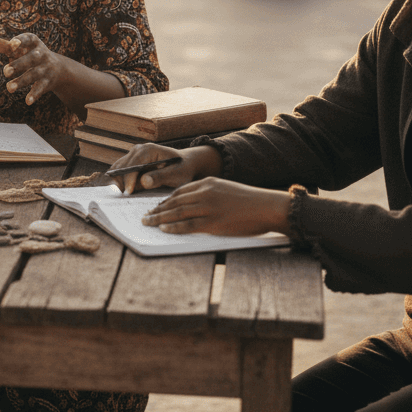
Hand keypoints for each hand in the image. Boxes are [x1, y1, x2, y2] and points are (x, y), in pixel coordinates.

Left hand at [0, 32, 66, 106]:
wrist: (59, 68)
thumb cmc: (31, 55)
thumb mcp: (21, 48)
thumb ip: (6, 46)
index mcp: (34, 43)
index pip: (28, 39)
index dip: (21, 41)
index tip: (12, 44)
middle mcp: (42, 54)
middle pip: (31, 58)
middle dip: (19, 64)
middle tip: (5, 72)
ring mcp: (46, 68)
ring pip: (34, 75)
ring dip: (21, 81)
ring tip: (9, 88)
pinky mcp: (47, 82)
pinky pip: (40, 88)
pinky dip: (34, 95)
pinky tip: (27, 101)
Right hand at [106, 143, 223, 194]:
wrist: (186, 164)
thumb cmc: (183, 169)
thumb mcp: (176, 175)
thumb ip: (161, 177)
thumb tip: (144, 181)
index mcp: (148, 150)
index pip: (132, 165)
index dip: (129, 180)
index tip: (128, 193)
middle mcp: (138, 150)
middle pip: (121, 166)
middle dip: (121, 182)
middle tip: (124, 197)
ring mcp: (134, 155)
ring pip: (118, 169)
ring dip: (120, 182)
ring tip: (126, 195)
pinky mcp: (132, 162)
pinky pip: (121, 172)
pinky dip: (122, 181)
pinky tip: (128, 191)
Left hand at [140, 177, 291, 236]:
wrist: (266, 206)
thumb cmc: (249, 201)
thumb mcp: (225, 189)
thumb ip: (208, 193)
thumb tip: (192, 204)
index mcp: (208, 183)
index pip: (180, 191)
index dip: (165, 200)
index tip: (156, 206)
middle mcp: (205, 193)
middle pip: (174, 201)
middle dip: (157, 209)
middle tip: (145, 215)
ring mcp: (208, 207)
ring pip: (177, 212)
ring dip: (159, 218)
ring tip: (148, 222)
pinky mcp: (213, 222)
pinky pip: (188, 225)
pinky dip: (173, 227)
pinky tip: (163, 228)